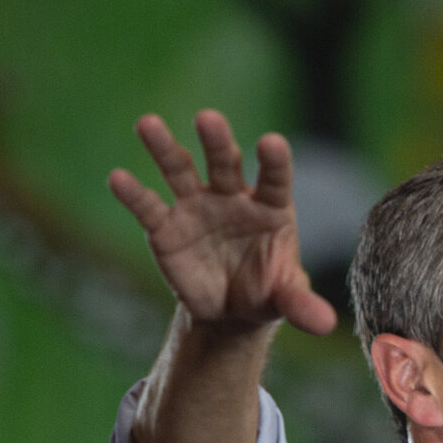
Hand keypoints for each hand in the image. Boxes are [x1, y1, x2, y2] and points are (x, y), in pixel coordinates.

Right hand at [108, 110, 336, 336]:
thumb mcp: (285, 299)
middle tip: (208, 118)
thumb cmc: (266, 292)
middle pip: (225, 162)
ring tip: (147, 124)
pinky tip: (117, 178)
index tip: (271, 142)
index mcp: (271, 206)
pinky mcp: (165, 227)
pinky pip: (148, 207)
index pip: (275, 177)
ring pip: (180, 169)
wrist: (230, 311)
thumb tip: (325, 325)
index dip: (273, 161)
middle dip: (217, 141)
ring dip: (164, 147)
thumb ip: (301, 305)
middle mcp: (232, 197)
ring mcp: (196, 207)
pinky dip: (132, 193)